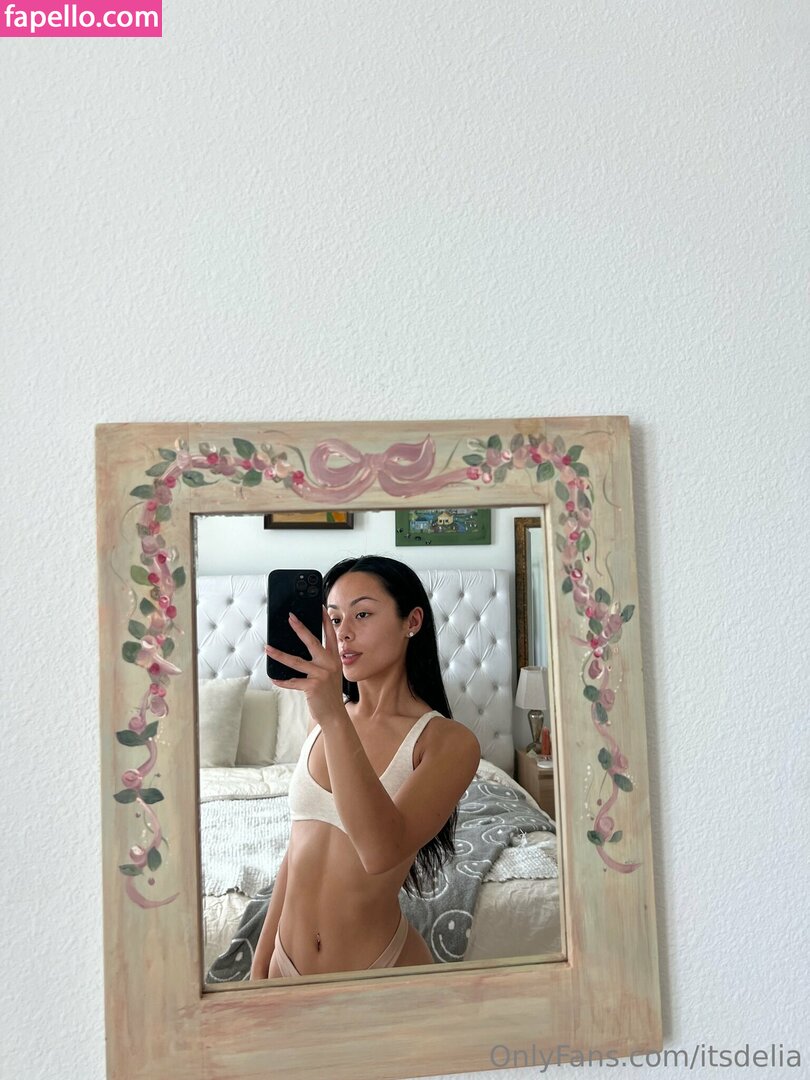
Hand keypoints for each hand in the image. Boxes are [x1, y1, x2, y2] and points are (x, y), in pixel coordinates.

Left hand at [264, 608, 345, 725]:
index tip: (319, 607)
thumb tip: (299, 649)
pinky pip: (293, 681)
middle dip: (300, 628)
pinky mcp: (313, 686)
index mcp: (334, 658)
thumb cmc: (328, 693)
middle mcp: (330, 664)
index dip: (325, 620)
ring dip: (279, 655)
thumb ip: (320, 661)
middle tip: (290, 618)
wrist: (334, 715)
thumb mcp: (329, 673)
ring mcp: (321, 675)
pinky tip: (273, 677)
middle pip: (312, 641)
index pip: (330, 634)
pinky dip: (282, 680)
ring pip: (296, 661)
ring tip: (268, 648)